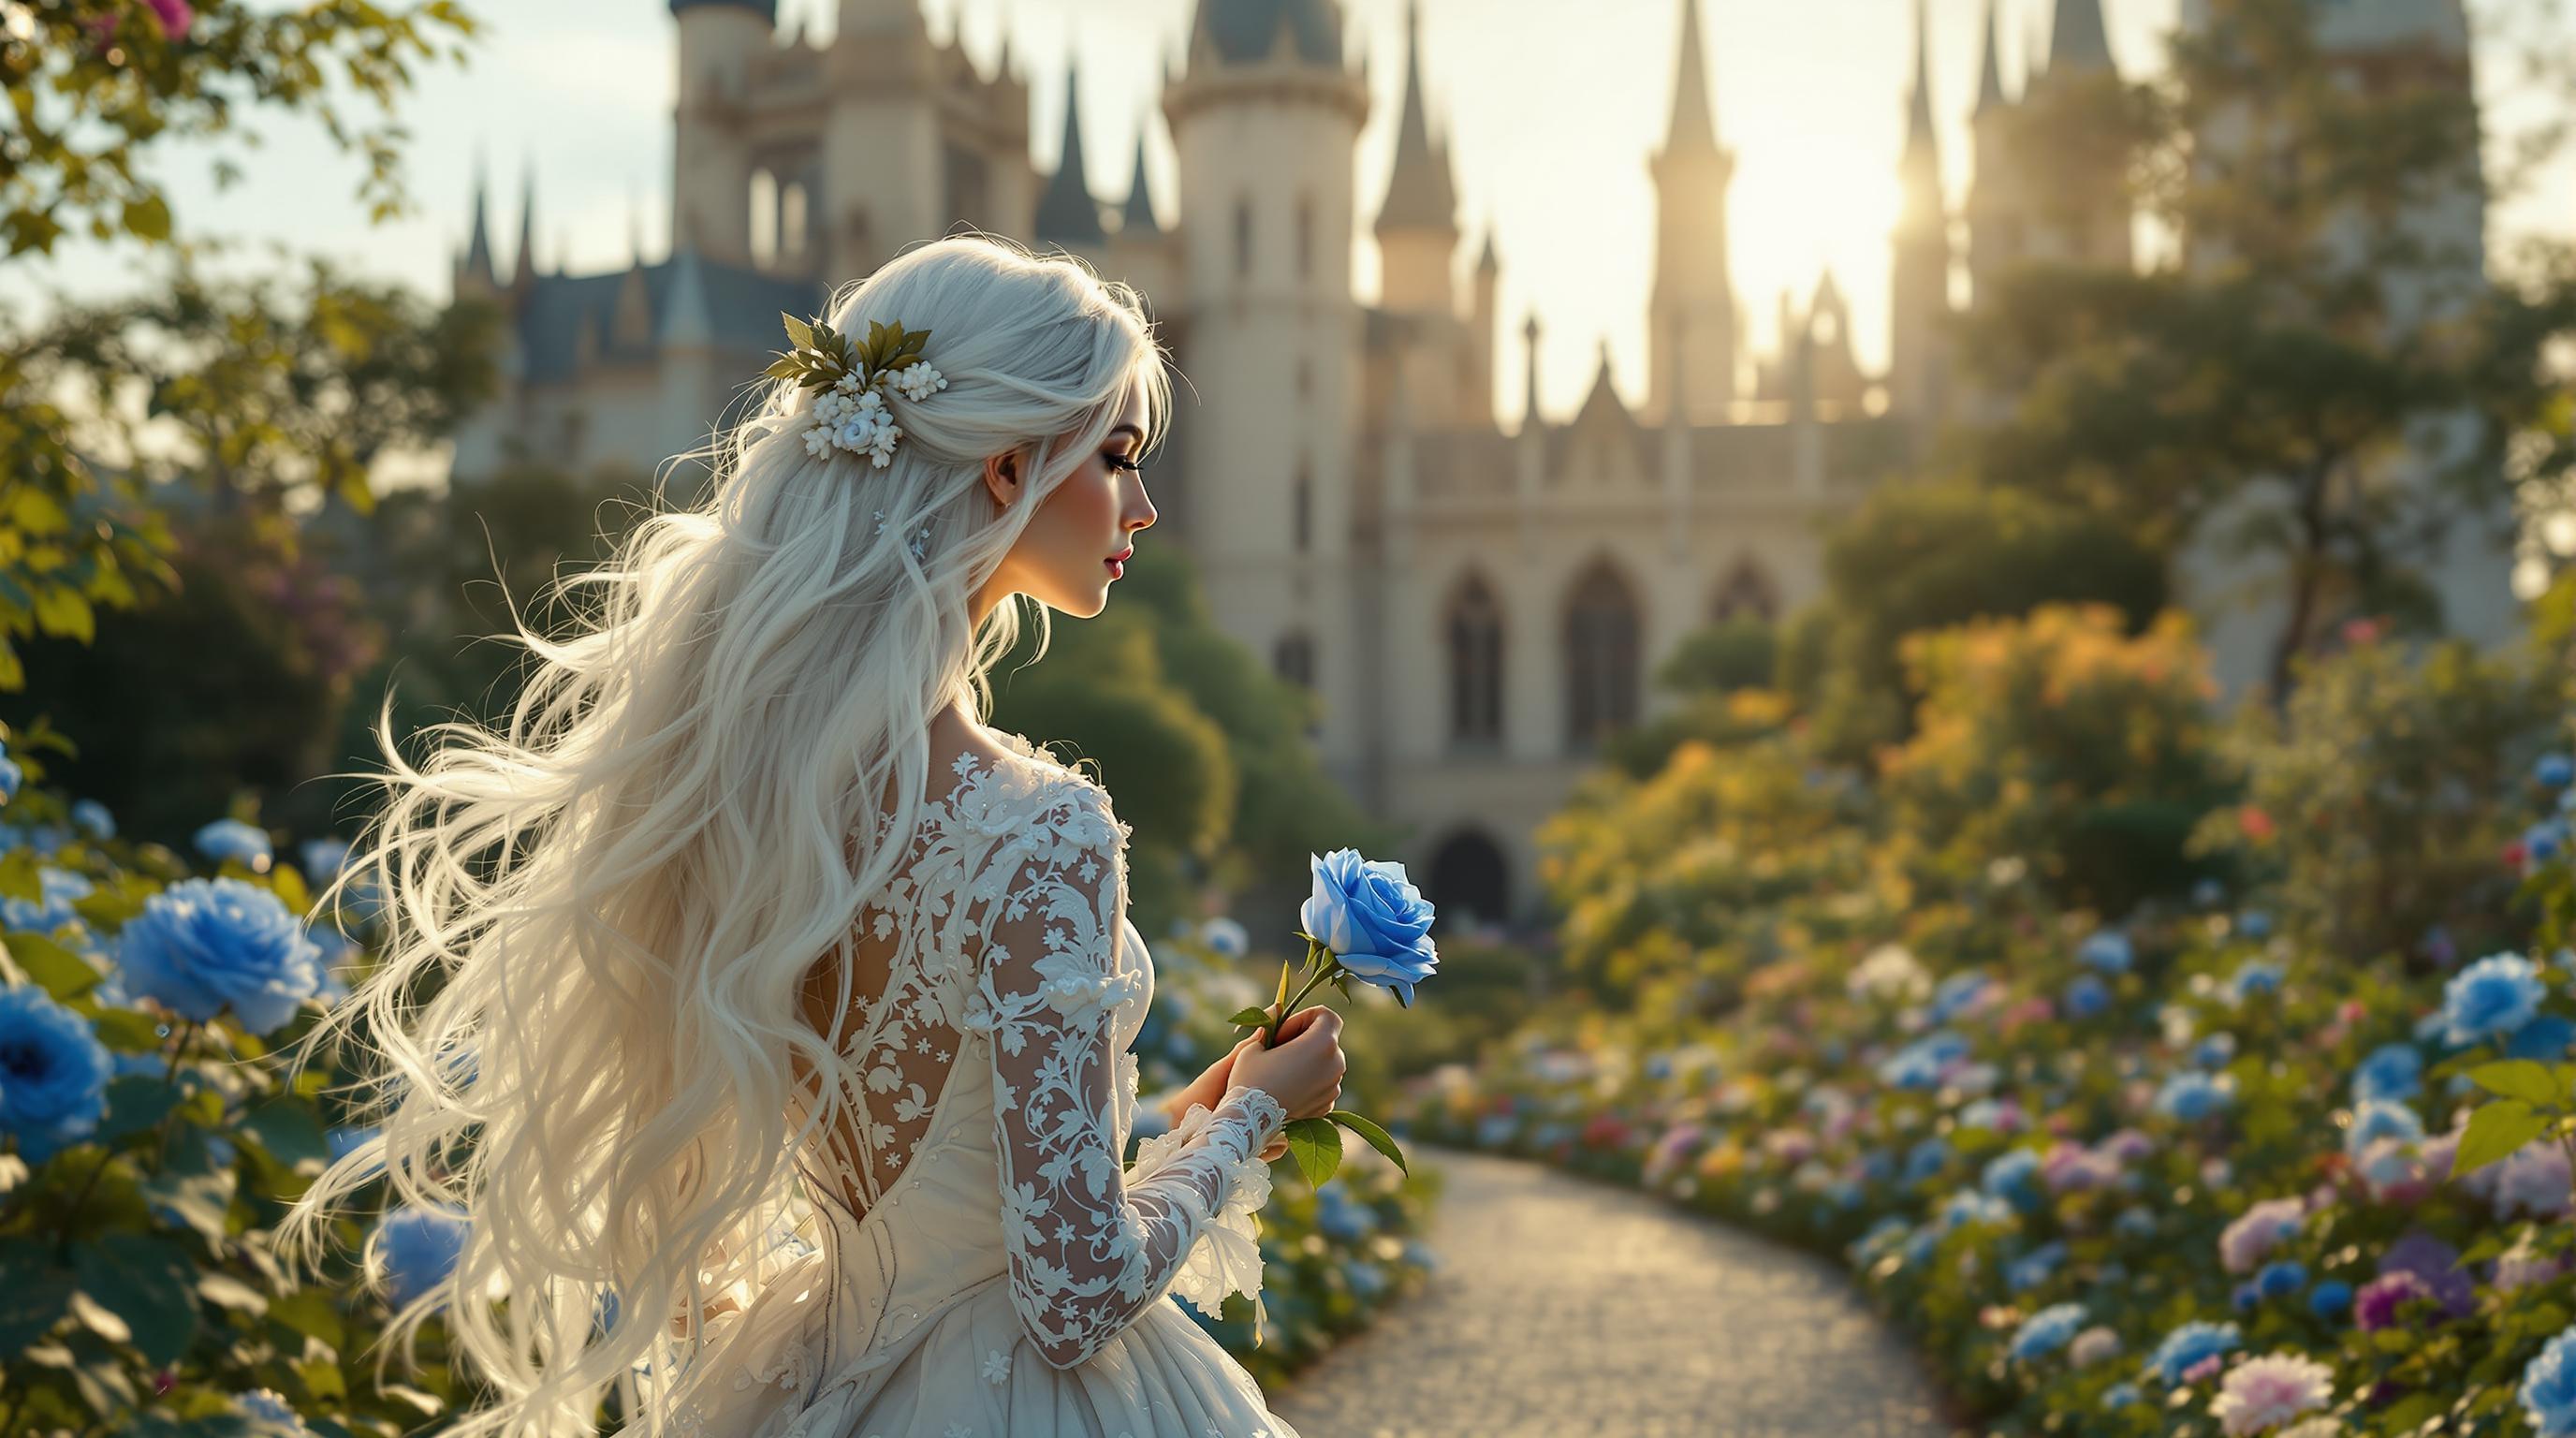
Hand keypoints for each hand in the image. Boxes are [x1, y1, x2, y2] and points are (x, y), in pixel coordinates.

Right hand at [1250, 1007, 1337, 1159]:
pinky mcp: (1328, 1106)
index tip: (1283, 1031)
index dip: (1304, 1017)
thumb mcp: (1255, 1045)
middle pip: (1326, 1039)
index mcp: (1322, 1043)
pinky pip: (1322, 1084)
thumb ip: (1272, 1028)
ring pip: (1324, 1063)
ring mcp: (1334, 1088)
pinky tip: (1285, 1088)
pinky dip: (1308, 1081)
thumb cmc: (1250, 1080)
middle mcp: (1335, 1064)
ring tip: (1279, 1070)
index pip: (1326, 1016)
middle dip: (1304, 1039)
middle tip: (1278, 1048)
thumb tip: (1277, 1016)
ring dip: (1306, 1061)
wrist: (1248, 1124)